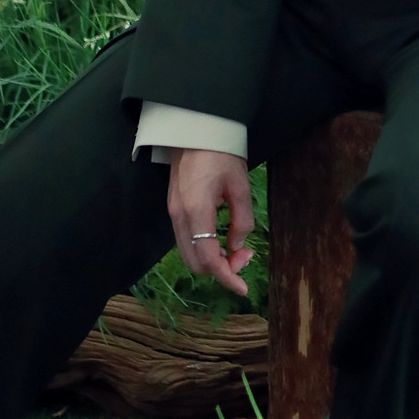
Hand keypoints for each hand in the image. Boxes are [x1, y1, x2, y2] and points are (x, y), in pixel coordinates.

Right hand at [167, 148, 255, 296]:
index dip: (226, 277)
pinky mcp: (173, 207)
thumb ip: (241, 221)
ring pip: (188, 254)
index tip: (243, 289)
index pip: (208, 258)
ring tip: (236, 248)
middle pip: (195, 263)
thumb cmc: (222, 154)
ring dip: (211, 259)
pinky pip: (185, 241)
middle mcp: (179, 216)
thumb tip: (238, 248)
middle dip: (221, 269)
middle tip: (246, 256)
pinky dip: (202, 248)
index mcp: (196, 210)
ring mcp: (172, 212)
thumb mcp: (240, 186)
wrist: (196, 130)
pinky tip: (220, 240)